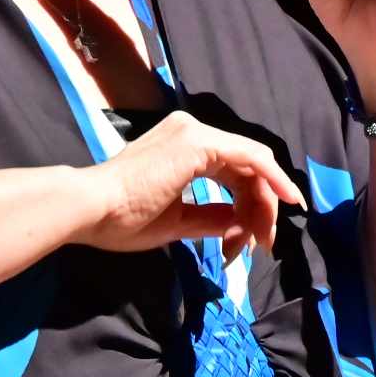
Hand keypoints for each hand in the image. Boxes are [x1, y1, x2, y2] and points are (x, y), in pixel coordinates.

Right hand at [76, 110, 305, 265]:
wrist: (91, 209)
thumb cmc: (122, 218)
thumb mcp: (177, 221)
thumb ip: (212, 219)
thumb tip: (242, 224)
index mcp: (183, 147)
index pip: (234, 171)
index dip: (252, 205)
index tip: (254, 241)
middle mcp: (191, 131)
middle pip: (248, 168)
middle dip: (263, 209)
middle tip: (263, 245)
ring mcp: (195, 134)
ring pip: (253, 164)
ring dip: (265, 204)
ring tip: (259, 241)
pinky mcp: (198, 143)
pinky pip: (250, 158)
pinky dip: (272, 179)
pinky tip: (284, 201)